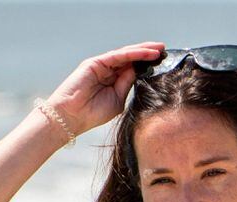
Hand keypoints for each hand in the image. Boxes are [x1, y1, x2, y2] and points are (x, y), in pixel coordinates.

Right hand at [45, 43, 164, 135]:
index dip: (147, 65)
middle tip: (165, 51)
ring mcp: (102, 66)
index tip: (163, 63)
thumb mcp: (117, 100)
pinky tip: (146, 53)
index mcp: (113, 82)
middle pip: (131, 59)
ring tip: (159, 50)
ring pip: (126, 54)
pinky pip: (118, 56)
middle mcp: (108, 71)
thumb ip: (127, 85)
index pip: (133, 70)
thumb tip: (139, 70)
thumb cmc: (92, 114)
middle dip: (148, 54)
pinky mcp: (96, 62)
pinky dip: (133, 53)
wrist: (71, 117)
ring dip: (144, 51)